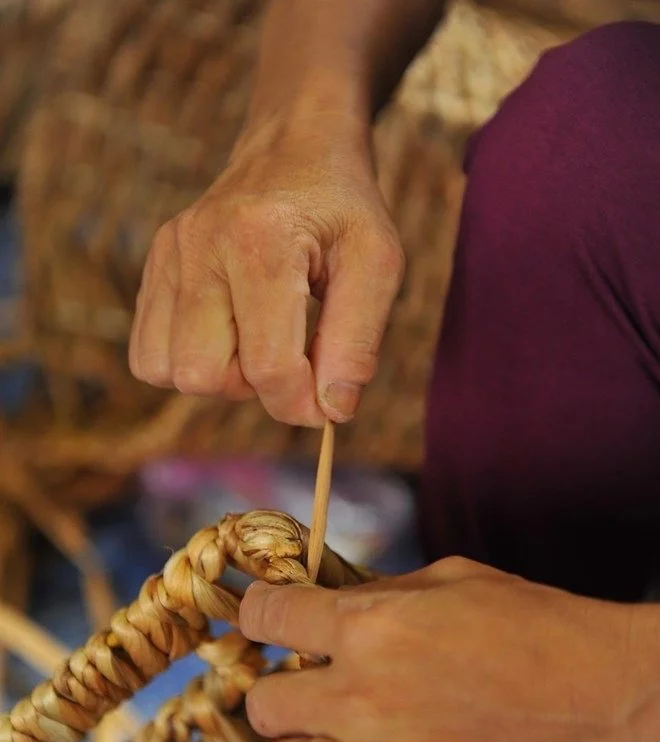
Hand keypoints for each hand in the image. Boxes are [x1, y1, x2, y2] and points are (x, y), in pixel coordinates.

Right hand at [129, 112, 404, 425]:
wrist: (295, 145)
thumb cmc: (342, 207)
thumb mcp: (377, 263)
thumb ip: (358, 342)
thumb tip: (332, 411)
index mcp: (259, 241)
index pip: (267, 365)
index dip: (301, 403)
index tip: (327, 399)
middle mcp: (199, 246)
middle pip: (202, 375)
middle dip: (253, 388)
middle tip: (288, 354)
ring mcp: (168, 255)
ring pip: (166, 371)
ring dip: (218, 377)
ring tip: (255, 341)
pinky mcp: (155, 267)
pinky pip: (147, 354)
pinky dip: (188, 362)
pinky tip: (227, 335)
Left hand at [237, 557, 652, 741]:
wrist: (611, 699)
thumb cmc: (538, 626)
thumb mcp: (452, 580)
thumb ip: (378, 595)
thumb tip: (328, 607)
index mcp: (368, 629)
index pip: (268, 617)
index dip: (260, 613)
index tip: (267, 618)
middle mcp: (360, 700)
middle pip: (264, 703)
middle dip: (280, 691)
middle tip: (311, 689)